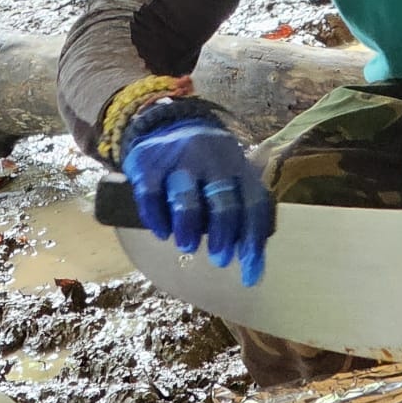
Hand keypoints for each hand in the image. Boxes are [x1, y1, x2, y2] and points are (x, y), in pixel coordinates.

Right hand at [121, 111, 273, 287]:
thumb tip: (253, 267)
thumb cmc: (205, 166)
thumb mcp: (230, 177)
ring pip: (187, 200)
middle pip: (223, 203)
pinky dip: (156, 218)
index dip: (253, 243)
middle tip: (220, 259)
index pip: (253, 205)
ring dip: (188, 230)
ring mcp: (178, 159)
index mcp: (238, 167)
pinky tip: (161, 233)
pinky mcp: (148, 162)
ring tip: (187, 246)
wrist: (167, 126)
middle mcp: (211, 160)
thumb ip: (240, 211)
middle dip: (223, 237)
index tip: (249, 277)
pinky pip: (151, 195)